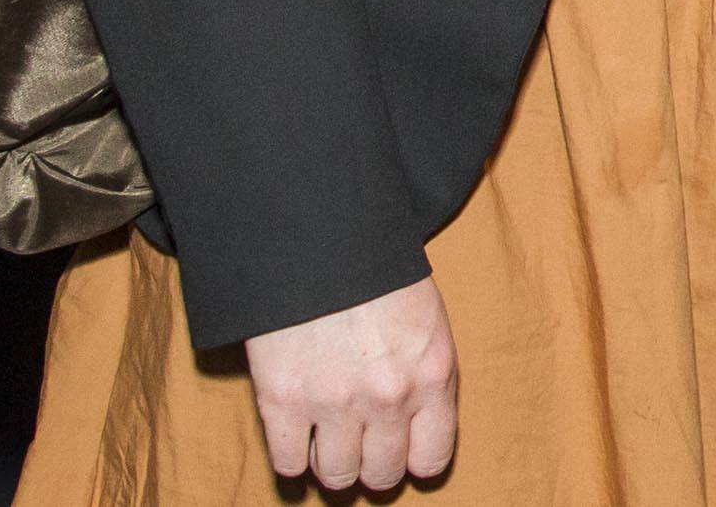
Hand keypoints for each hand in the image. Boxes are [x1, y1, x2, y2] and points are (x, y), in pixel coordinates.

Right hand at [243, 275, 457, 491]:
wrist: (320, 238)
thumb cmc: (377, 275)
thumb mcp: (427, 320)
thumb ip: (427, 376)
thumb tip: (419, 430)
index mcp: (433, 375)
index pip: (432, 459)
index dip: (413, 459)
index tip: (400, 450)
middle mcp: (389, 398)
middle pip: (382, 473)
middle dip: (371, 464)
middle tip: (360, 444)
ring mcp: (334, 402)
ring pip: (337, 476)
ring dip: (332, 463)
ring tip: (328, 440)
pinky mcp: (282, 400)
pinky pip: (288, 464)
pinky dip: (291, 457)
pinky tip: (296, 435)